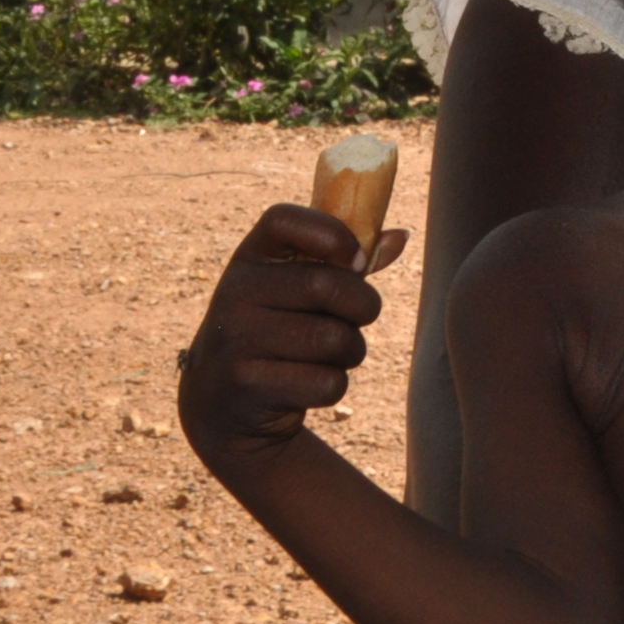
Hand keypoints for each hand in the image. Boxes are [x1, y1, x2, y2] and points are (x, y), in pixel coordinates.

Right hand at [174, 203, 405, 461]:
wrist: (223, 404)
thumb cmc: (279, 332)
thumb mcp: (298, 291)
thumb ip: (345, 264)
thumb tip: (400, 237)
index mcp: (249, 258)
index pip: (283, 219)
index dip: (331, 233)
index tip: (357, 261)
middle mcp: (235, 292)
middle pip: (325, 285)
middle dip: (362, 306)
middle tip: (357, 318)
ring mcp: (236, 339)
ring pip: (333, 339)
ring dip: (350, 351)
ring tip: (329, 355)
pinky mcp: (248, 385)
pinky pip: (326, 383)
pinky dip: (333, 387)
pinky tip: (307, 386)